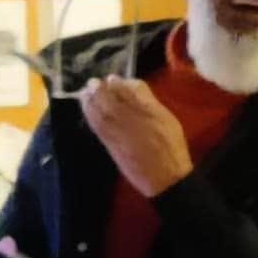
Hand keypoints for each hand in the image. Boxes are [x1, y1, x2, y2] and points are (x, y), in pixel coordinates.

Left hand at [81, 72, 193, 196]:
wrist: (166, 178)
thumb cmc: (171, 148)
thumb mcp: (169, 121)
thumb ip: (150, 104)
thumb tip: (131, 87)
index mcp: (153, 112)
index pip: (133, 90)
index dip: (120, 83)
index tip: (112, 79)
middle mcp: (136, 120)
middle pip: (113, 99)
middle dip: (100, 89)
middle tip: (92, 82)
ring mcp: (122, 133)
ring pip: (102, 112)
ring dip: (91, 100)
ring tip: (85, 92)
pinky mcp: (112, 145)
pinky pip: (98, 126)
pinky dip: (90, 115)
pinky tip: (86, 108)